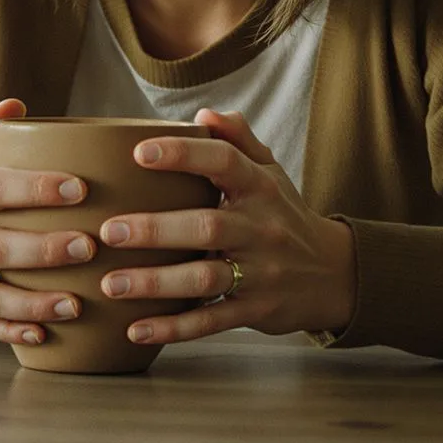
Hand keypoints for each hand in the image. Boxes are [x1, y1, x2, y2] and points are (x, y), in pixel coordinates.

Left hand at [97, 109, 355, 343]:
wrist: (334, 274)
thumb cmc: (284, 215)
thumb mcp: (271, 173)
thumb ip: (239, 140)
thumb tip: (204, 112)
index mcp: (260, 187)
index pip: (223, 161)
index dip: (183, 154)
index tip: (139, 153)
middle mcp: (261, 228)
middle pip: (207, 226)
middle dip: (156, 229)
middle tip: (108, 230)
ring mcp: (261, 272)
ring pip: (205, 278)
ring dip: (156, 283)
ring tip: (110, 284)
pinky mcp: (256, 311)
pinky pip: (212, 320)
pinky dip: (174, 328)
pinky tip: (136, 330)